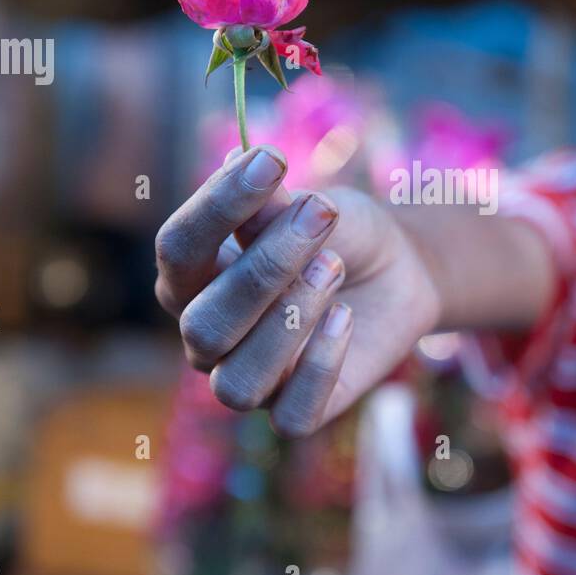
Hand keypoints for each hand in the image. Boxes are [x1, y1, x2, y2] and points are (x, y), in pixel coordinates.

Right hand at [154, 145, 440, 436]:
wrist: (398, 272)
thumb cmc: (337, 234)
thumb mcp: (313, 207)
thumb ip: (275, 205)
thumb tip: (242, 167)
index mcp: (192, 277)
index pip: (177, 248)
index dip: (218, 205)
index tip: (271, 159)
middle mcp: (207, 334)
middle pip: (204, 323)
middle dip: (263, 270)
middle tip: (320, 220)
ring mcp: (248, 378)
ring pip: (238, 383)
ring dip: (287, 323)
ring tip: (332, 268)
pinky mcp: (296, 411)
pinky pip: (292, 415)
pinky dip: (319, 367)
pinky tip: (345, 318)